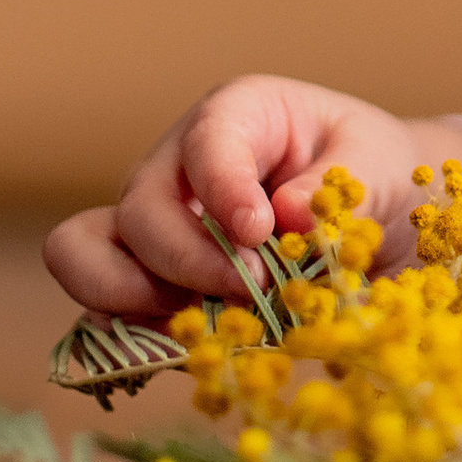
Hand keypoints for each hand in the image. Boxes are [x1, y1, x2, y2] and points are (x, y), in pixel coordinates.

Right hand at [41, 77, 461, 316]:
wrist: (374, 217)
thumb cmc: (369, 171)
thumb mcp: (376, 162)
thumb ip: (338, 183)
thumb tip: (288, 212)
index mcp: (237, 116)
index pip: (206, 142)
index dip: (221, 188)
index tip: (258, 231)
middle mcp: (178, 168)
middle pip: (139, 210)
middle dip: (188, 260)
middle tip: (252, 289)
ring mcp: (154, 226)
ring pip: (85, 251)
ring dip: (132, 297)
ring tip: (200, 321)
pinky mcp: (149, 281)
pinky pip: (105, 307)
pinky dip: (134, 333)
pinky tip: (188, 345)